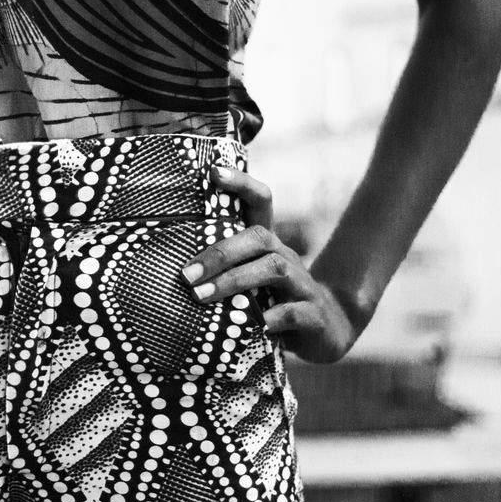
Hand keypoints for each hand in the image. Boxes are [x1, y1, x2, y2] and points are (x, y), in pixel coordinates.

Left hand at [179, 166, 361, 364]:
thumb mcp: (250, 283)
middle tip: (186, 275)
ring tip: (202, 296)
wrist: (328, 329)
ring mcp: (303, 285)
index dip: (242, 184)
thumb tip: (173, 271)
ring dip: (235, 281)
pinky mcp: (314, 315)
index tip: (214, 172)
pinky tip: (248, 327)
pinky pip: (292, 312)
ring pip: (274, 269)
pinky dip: (268, 318)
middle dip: (220, 253)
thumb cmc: (274, 302)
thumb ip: (223, 273)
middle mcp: (287, 258)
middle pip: (259, 237)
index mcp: (268, 247)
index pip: (260, 203)